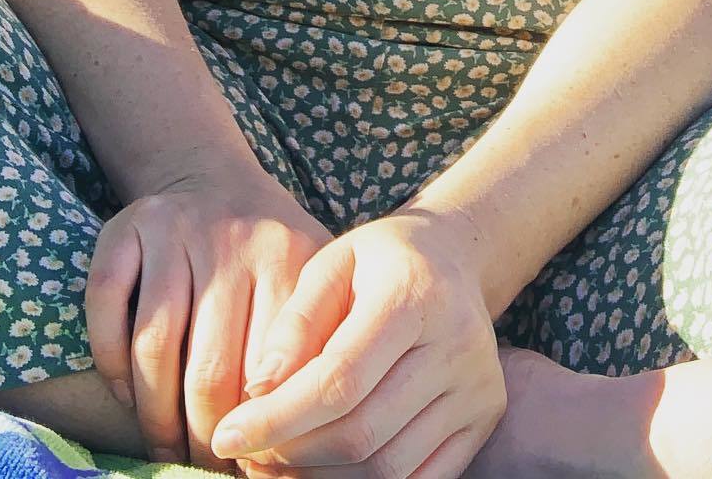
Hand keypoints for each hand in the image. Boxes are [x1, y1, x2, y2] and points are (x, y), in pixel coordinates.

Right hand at [84, 162, 333, 468]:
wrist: (212, 174)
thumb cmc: (268, 249)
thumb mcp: (311, 279)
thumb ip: (313, 343)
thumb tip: (301, 438)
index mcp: (288, 259)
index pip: (271, 369)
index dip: (259, 428)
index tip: (254, 463)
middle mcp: (232, 239)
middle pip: (209, 369)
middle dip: (203, 437)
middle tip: (202, 466)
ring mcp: (174, 229)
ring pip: (153, 348)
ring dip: (153, 415)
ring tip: (163, 448)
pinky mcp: (124, 226)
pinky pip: (106, 308)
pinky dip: (111, 365)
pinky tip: (127, 396)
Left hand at [206, 208, 505, 478]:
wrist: (454, 255)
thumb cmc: (379, 260)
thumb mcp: (331, 263)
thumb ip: (295, 321)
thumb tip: (258, 390)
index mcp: (413, 293)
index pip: (339, 379)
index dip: (278, 418)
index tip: (226, 436)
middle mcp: (457, 344)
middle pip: (361, 431)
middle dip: (292, 453)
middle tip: (249, 452)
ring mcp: (477, 386)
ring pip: (388, 465)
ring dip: (322, 477)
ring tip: (281, 459)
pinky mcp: (485, 417)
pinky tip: (326, 468)